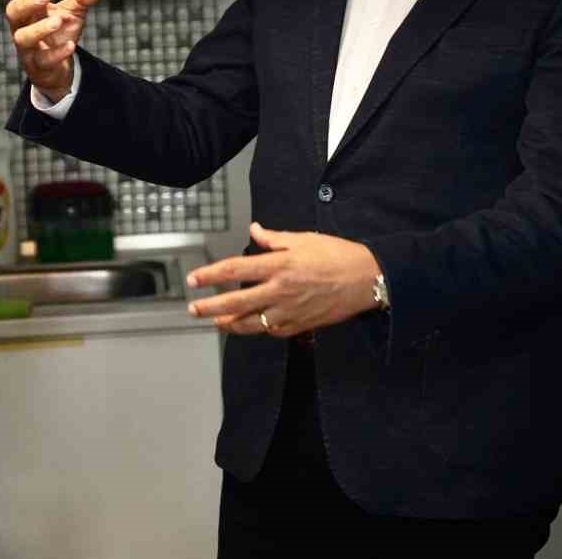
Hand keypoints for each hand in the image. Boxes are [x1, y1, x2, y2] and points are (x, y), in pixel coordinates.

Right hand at [6, 0, 102, 102]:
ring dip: (39, 29)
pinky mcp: (37, 66)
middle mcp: (23, 26)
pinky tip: (70, 45)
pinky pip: (42, 60)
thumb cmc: (59, 33)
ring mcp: (27, 47)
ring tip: (58, 21)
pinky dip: (56, 53)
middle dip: (27, 2)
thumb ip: (81, 0)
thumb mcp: (72, 13)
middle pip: (13, 11)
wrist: (57, 67)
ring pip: (22, 37)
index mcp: (30, 8)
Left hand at [185, 222, 380, 334]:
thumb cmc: (338, 255)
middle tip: (193, 308)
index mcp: (279, 265)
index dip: (209, 275)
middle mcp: (280, 291)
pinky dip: (258, 329)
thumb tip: (254, 230)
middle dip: (210, 307)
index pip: (234, 270)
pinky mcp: (301, 325)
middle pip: (235, 303)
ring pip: (250, 324)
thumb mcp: (304, 239)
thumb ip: (274, 238)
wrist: (368, 279)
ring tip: (216, 322)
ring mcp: (290, 311)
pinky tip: (251, 325)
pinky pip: (272, 331)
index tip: (194, 279)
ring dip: (229, 324)